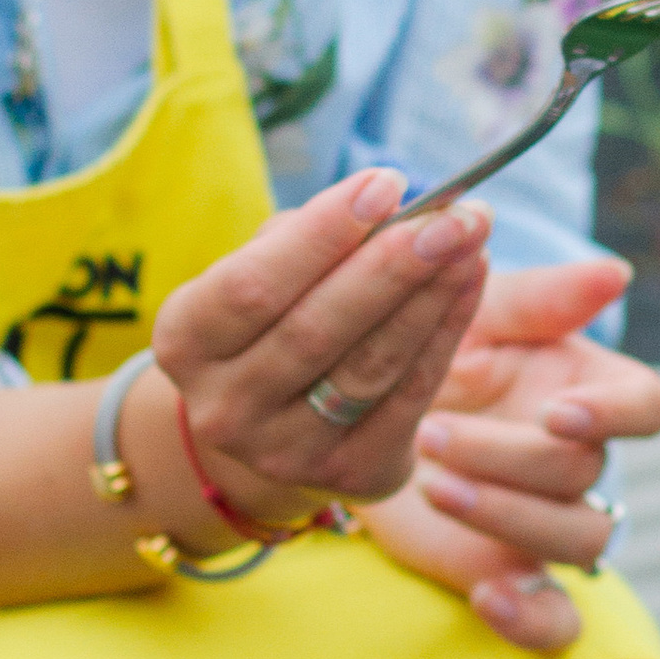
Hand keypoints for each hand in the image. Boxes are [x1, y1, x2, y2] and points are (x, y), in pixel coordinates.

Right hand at [152, 171, 490, 527]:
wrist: (269, 426)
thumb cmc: (273, 318)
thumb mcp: (262, 272)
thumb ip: (307, 238)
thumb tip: (389, 203)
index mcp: (186, 342)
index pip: (252, 285)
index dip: (324, 234)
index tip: (388, 182)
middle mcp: (225, 408)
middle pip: (317, 330)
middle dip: (395, 264)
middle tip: (457, 212)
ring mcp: (285, 454)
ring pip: (371, 366)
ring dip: (432, 295)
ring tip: (473, 236)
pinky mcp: (350, 476)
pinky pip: (410, 397)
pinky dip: (448, 332)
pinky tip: (472, 280)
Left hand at [363, 259, 659, 653]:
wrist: (357, 408)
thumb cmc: (428, 343)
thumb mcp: (473, 310)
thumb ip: (539, 298)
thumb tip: (616, 272)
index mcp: (590, 388)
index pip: (646, 405)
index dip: (613, 414)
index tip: (555, 411)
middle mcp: (583, 458)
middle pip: (587, 472)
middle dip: (511, 455)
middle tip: (436, 431)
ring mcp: (550, 520)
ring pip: (578, 539)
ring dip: (509, 516)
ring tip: (433, 485)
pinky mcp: (511, 573)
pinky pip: (554, 620)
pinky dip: (531, 619)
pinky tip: (486, 596)